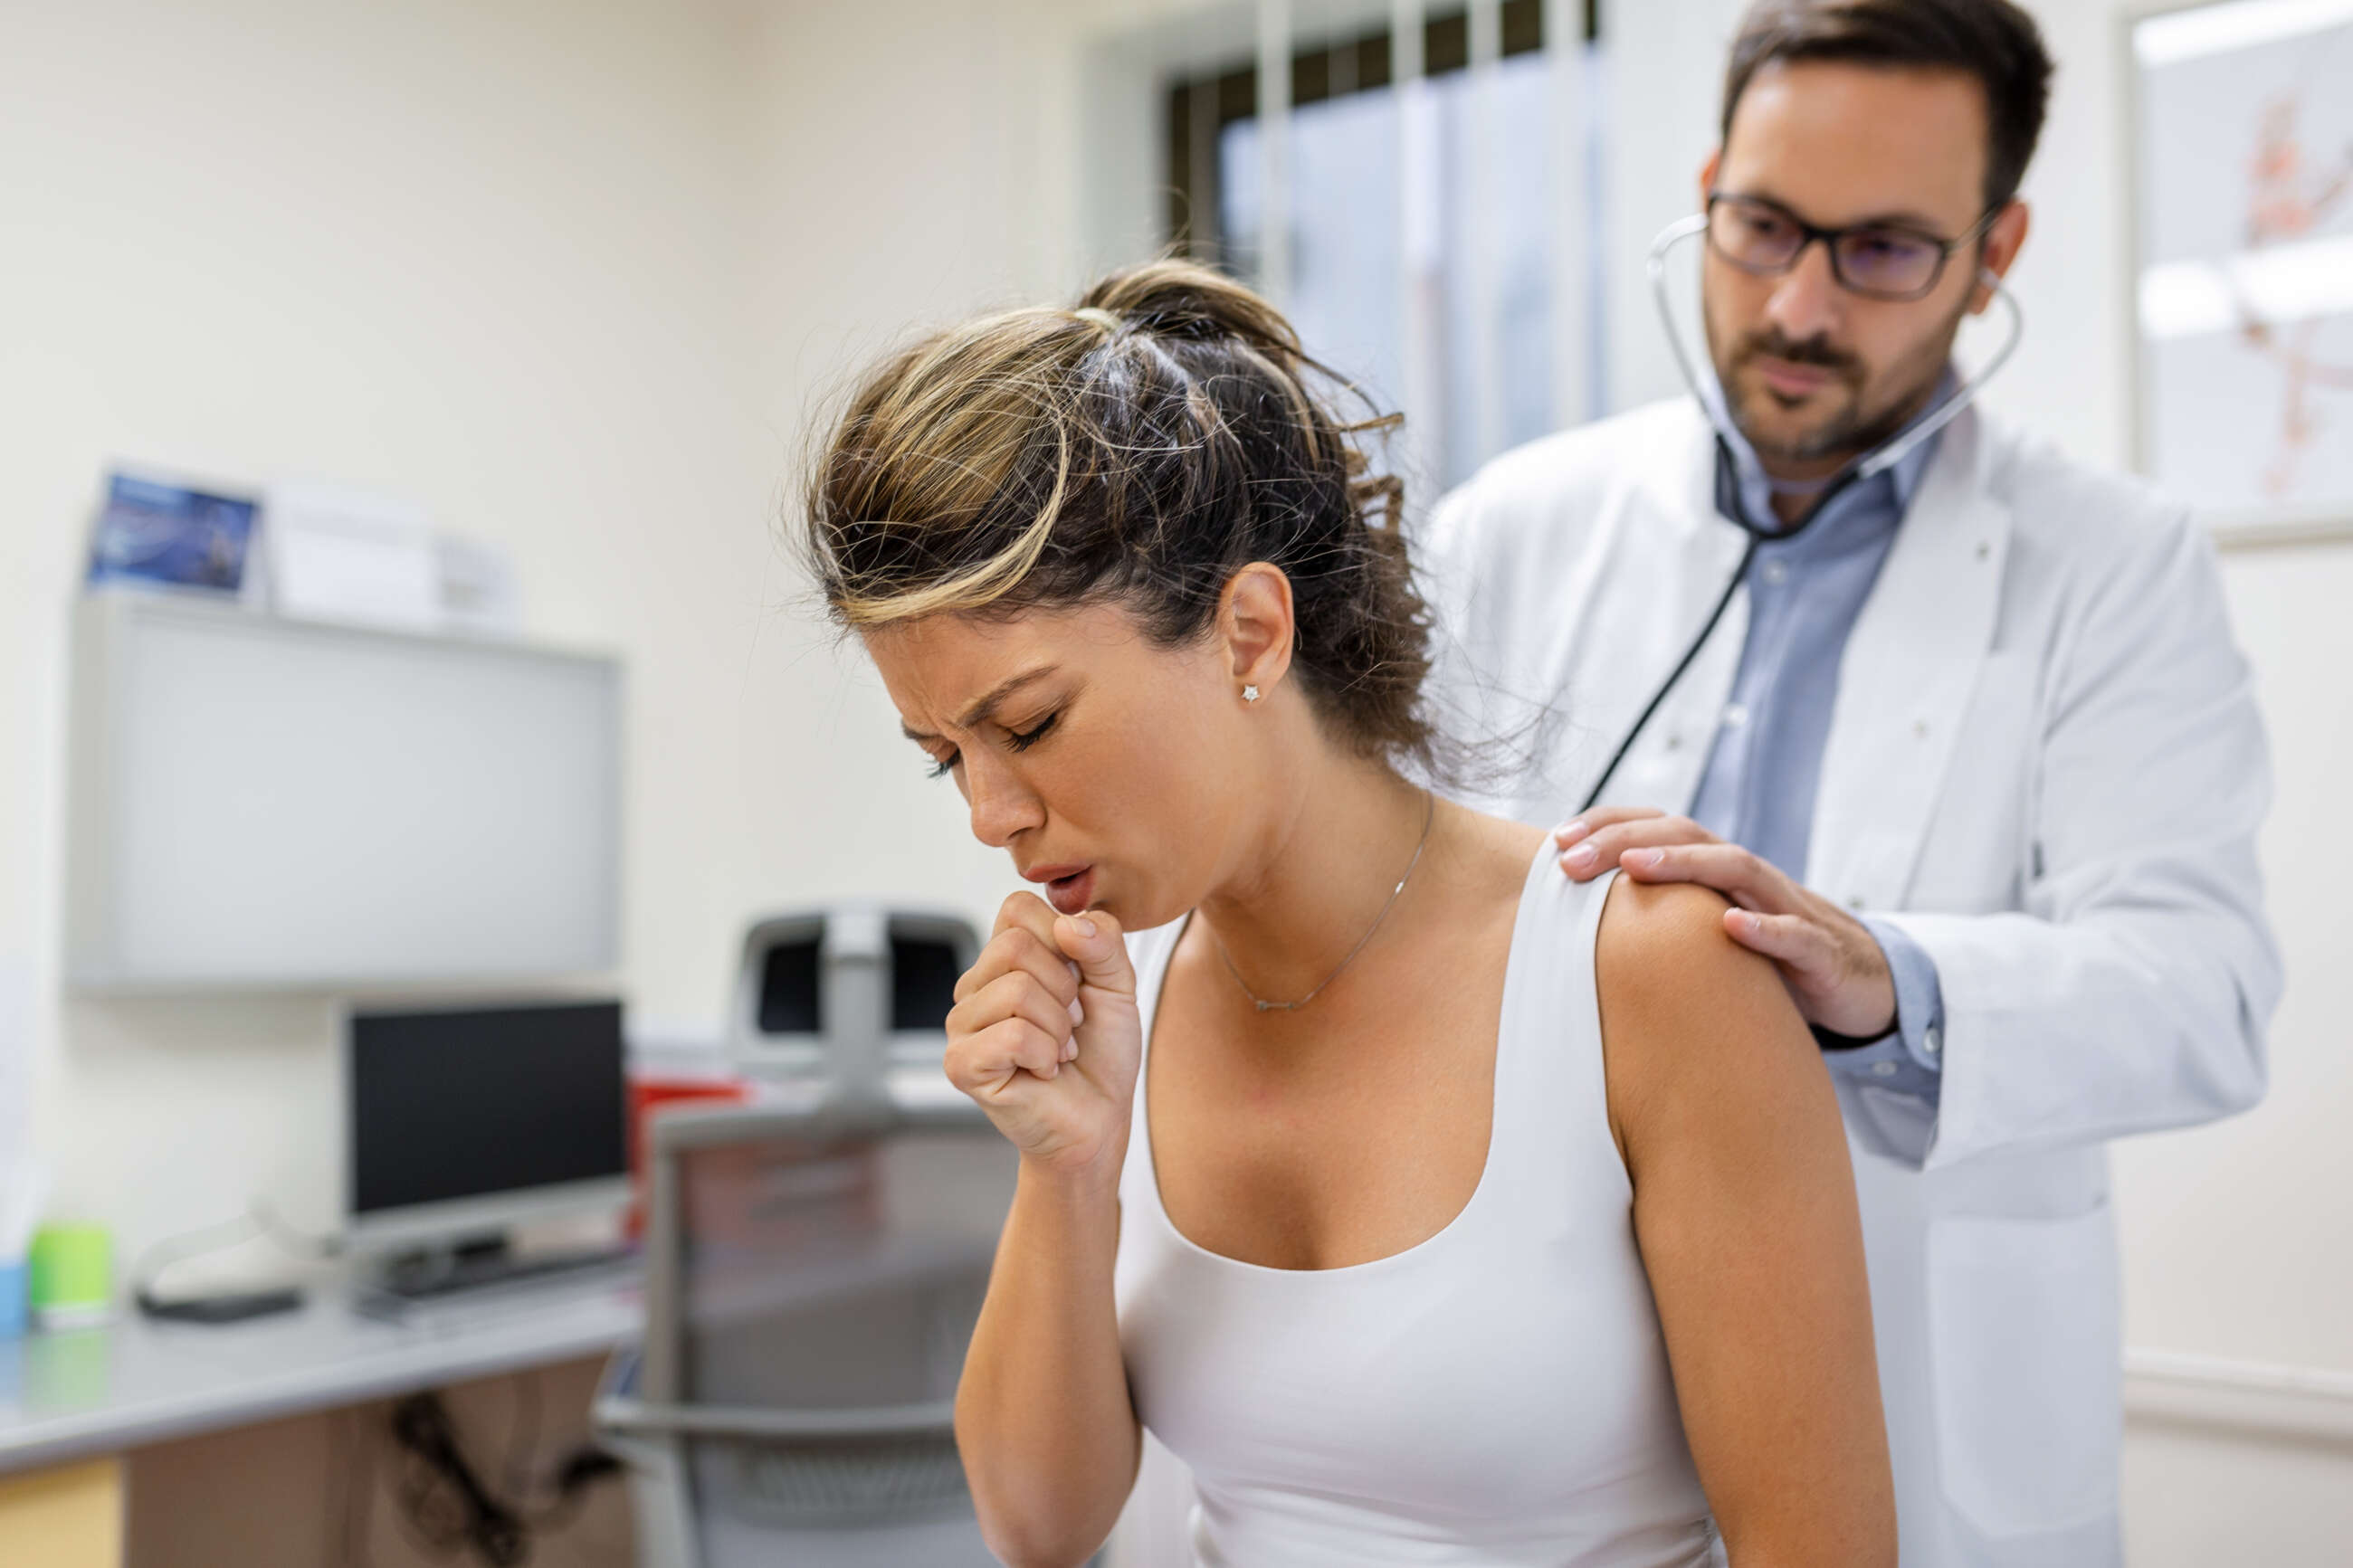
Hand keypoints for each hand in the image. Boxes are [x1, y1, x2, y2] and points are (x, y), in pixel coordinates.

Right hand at [945, 892, 1141, 1180]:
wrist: (1098, 1119)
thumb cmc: (1101, 1053)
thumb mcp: (1117, 984)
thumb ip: (1104, 942)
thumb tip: (1068, 924)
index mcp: (1003, 959)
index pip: (1016, 907)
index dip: (1061, 938)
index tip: (1077, 981)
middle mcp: (974, 986)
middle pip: (1014, 946)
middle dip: (1063, 989)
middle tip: (1070, 1024)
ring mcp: (961, 1025)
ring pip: (1016, 991)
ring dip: (1058, 1028)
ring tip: (1059, 1050)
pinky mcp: (961, 1064)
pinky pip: (1012, 1035)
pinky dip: (1045, 1055)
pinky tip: (1043, 1071)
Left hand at [1555, 808, 1896, 1038]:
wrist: (1855, 980)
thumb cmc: (1764, 954)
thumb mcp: (1705, 929)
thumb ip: (1656, 916)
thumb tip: (1575, 919)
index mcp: (1715, 869)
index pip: (1658, 828)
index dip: (1608, 826)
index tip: (1555, 841)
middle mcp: (1747, 877)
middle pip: (1687, 836)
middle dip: (1626, 840)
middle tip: (1571, 860)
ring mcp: (1786, 907)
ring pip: (1737, 869)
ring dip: (1684, 864)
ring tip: (1636, 868)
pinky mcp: (1819, 951)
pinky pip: (1794, 934)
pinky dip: (1765, 928)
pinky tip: (1734, 927)